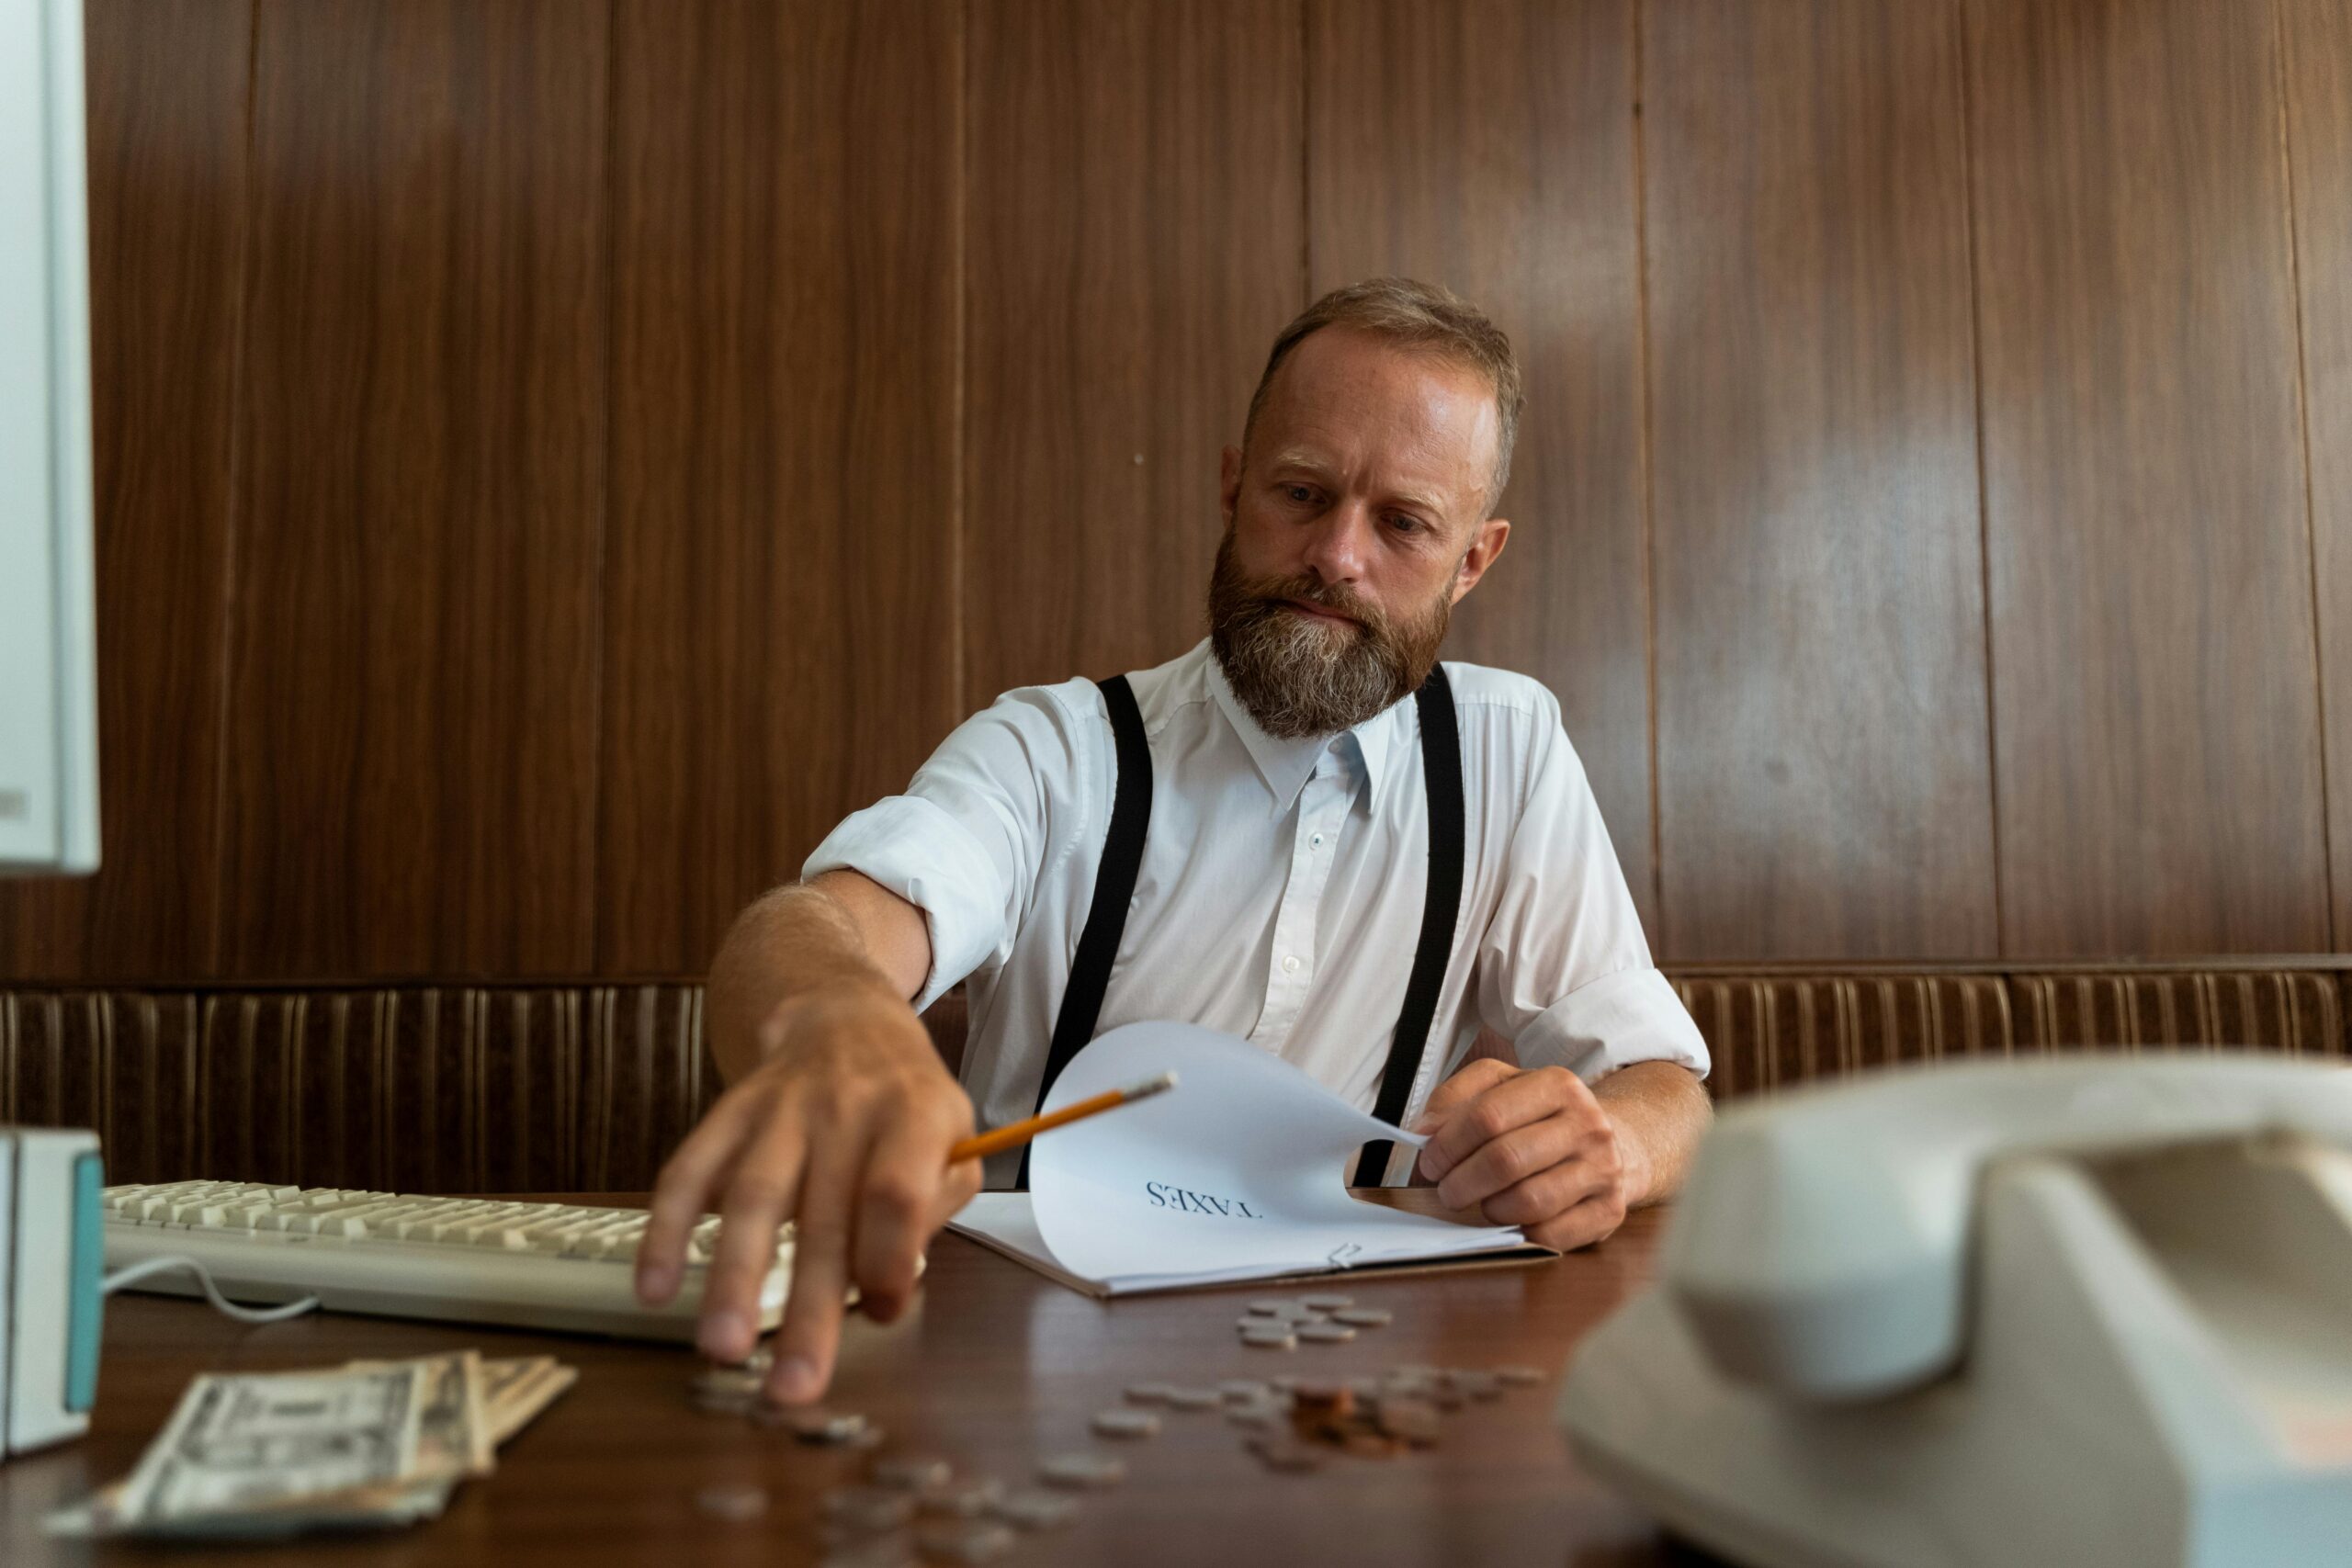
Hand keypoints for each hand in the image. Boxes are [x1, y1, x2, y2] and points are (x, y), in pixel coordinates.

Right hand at [633, 980, 981, 1402]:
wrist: (845, 1020)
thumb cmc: (906, 1104)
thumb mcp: (953, 1138)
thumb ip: (934, 1206)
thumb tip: (890, 1289)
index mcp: (914, 1113)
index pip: (896, 1191)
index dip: (888, 1257)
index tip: (881, 1311)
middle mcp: (844, 1106)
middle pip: (823, 1214)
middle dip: (809, 1308)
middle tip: (792, 1386)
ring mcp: (780, 1107)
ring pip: (752, 1196)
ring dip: (733, 1278)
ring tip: (722, 1348)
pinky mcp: (728, 1112)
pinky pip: (689, 1169)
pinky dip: (666, 1228)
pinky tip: (654, 1289)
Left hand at [1410, 1059, 1640, 1250]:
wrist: (1613, 1141)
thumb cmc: (1546, 1116)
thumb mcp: (1504, 1085)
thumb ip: (1458, 1097)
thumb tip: (1425, 1130)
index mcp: (1558, 1085)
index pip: (1488, 1116)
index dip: (1448, 1143)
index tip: (1430, 1159)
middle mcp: (1587, 1125)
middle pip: (1505, 1160)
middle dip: (1460, 1182)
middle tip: (1447, 1189)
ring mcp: (1603, 1170)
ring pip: (1528, 1202)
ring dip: (1489, 1208)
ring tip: (1482, 1201)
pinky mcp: (1609, 1211)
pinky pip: (1551, 1234)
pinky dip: (1520, 1232)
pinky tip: (1512, 1218)